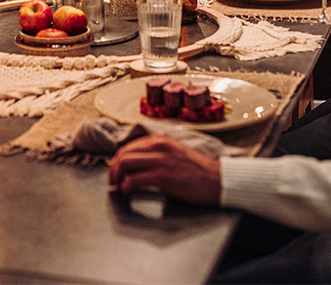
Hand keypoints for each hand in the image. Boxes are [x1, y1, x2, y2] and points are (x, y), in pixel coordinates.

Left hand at [107, 134, 221, 204]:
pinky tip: (128, 192)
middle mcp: (159, 145)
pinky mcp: (163, 176)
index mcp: (161, 139)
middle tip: (113, 180)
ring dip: (116, 176)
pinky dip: (126, 186)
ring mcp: (161, 160)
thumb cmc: (199, 171)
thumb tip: (140, 162)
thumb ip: (159, 152)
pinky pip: (134, 179)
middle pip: (124, 153)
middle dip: (114, 168)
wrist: (218, 180)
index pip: (130, 145)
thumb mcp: (177, 152)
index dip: (119, 159)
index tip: (117, 170)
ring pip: (125, 163)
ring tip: (118, 186)